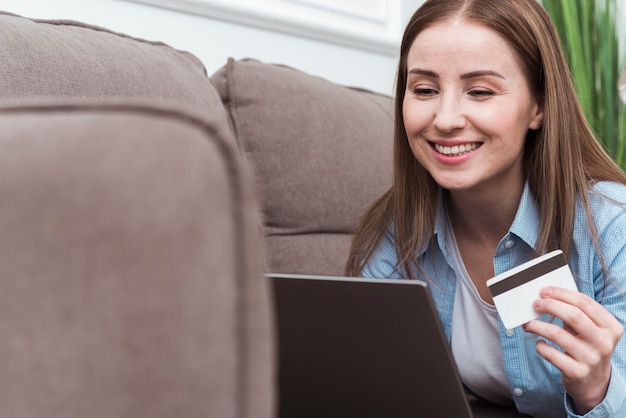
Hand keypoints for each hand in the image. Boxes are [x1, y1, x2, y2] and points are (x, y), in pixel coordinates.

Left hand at [522, 286, 623, 413]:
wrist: (594, 382)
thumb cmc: (587, 347)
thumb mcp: (590, 330)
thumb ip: (575, 313)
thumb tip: (547, 296)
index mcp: (611, 327)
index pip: (585, 302)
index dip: (562, 293)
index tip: (545, 291)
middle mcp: (604, 342)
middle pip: (573, 315)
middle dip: (550, 306)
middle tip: (536, 304)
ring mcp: (591, 359)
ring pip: (557, 334)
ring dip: (538, 326)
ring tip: (528, 324)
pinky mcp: (577, 372)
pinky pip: (551, 354)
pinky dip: (540, 346)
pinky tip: (540, 343)